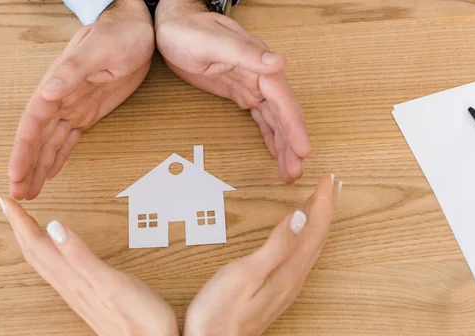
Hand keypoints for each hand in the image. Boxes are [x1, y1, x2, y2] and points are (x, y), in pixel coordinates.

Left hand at [0, 199, 181, 335]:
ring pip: (45, 265)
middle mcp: (70, 286)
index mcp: (72, 278)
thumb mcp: (110, 282)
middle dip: (21, 229)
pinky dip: (50, 256)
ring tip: (26, 226)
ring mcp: (79, 294)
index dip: (20, 222)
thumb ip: (81, 255)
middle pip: (35, 254)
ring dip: (32, 242)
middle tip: (10, 208)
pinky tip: (58, 256)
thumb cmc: (139, 320)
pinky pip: (59, 273)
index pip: (37, 245)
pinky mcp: (91, 299)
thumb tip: (53, 227)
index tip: (5, 201)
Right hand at [9, 0, 153, 199]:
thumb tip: (49, 91)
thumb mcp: (98, 50)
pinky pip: (68, 140)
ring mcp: (72, 108)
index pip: (33, 123)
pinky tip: (50, 172)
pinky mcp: (87, 113)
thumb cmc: (118, 34)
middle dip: (26, 167)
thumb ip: (72, 71)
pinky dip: (58, 158)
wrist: (137, 30)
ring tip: (29, 191)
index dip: (22, 151)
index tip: (15, 174)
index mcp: (56, 85)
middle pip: (37, 139)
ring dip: (39, 168)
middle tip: (18, 193)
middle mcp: (59, 100)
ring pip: (51, 144)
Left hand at [155, 1, 309, 182]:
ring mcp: (251, 85)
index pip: (283, 100)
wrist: (172, 25)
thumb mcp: (213, 42)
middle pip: (283, 115)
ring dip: (283, 145)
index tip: (303, 149)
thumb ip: (246, 53)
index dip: (294, 127)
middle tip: (295, 172)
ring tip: (289, 171)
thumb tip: (279, 62)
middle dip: (291, 144)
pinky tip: (275, 150)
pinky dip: (269, 135)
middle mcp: (260, 76)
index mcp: (259, 64)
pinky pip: (260, 117)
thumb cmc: (188, 31)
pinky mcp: (240, 92)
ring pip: (274, 120)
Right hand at [182, 175, 340, 335]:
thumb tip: (300, 217)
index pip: (313, 229)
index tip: (329, 179)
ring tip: (320, 205)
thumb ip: (275, 246)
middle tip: (331, 186)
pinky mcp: (274, 293)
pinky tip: (299, 237)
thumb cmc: (219, 313)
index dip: (322, 203)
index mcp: (287, 270)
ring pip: (310, 249)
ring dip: (317, 223)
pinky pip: (299, 258)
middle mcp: (292, 279)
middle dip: (325, 209)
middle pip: (317, 238)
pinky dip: (305, 239)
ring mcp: (284, 288)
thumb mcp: (244, 273)